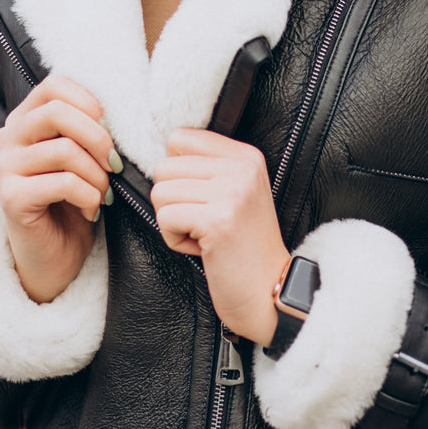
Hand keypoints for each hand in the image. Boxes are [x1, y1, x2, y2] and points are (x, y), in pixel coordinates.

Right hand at [0, 74, 119, 302]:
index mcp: (22, 121)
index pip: (54, 85)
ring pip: (64, 150)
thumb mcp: (81, 157)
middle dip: (98, 138)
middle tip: (115, 165)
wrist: (55, 258)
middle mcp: (5, 139)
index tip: (109, 132)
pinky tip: (91, 210)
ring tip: (103, 194)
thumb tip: (113, 110)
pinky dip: (89, 197)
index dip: (89, 103)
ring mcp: (3, 168)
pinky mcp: (11, 198)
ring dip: (97, 175)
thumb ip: (84, 128)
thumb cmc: (73, 203)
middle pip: (57, 111)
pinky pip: (64, 183)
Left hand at [151, 129, 287, 345]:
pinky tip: (202, 248)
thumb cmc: (243, 247)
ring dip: (172, 222)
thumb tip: (162, 155)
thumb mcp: (235, 194)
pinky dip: (174, 239)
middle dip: (172, 202)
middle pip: (164, 167)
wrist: (267, 290)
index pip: (179, 138)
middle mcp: (241, 168)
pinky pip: (164, 218)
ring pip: (160, 192)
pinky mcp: (217, 220)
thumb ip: (206, 168)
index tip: (200, 198)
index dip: (176, 173)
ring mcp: (232, 192)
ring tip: (203, 235)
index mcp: (246, 156)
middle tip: (203, 223)